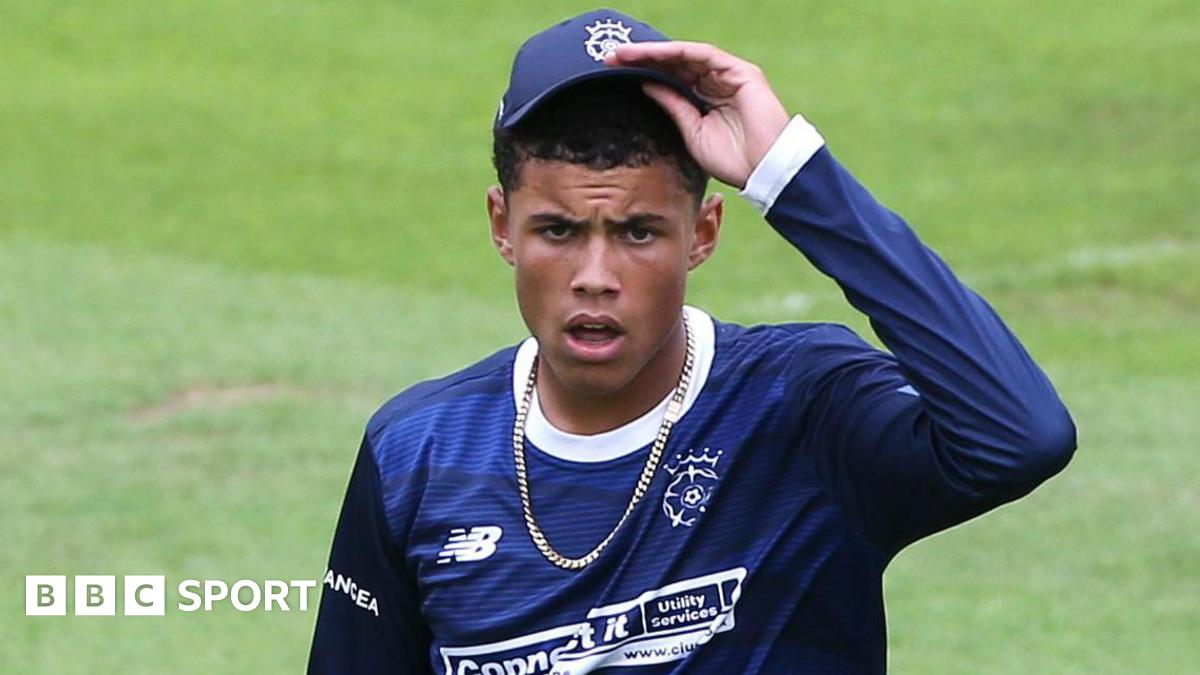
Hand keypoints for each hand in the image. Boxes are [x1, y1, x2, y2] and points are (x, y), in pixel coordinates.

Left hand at [605, 41, 789, 188]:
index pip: (670, 78)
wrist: (764, 170)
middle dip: (642, 59)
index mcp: (705, 99)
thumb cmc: (733, 160)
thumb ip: (672, 106)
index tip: (612, 72)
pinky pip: (703, 55)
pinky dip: (677, 52)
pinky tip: (653, 53)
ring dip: (654, 52)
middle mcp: (716, 82)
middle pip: (675, 63)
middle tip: (610, 57)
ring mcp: (729, 75)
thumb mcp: (692, 132)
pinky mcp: (740, 72)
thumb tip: (646, 85)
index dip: (643, 72)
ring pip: (686, 56)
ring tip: (625, 54)